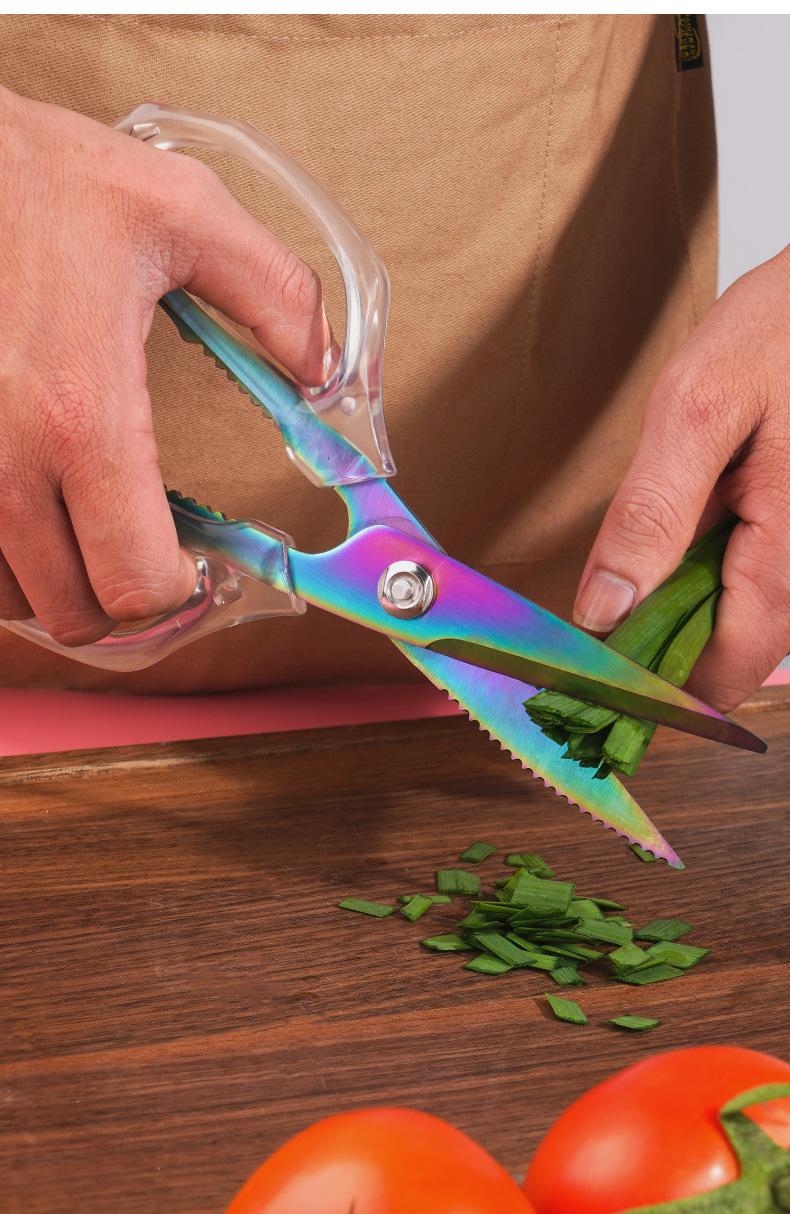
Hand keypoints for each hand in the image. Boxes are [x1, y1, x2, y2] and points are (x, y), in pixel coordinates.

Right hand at [0, 87, 331, 644]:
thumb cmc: (43, 181)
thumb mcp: (184, 212)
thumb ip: (276, 295)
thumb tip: (323, 372)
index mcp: (81, 416)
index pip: (135, 583)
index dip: (180, 591)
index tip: (201, 563)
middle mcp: (5, 461)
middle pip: (77, 615)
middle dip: (128, 599)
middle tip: (154, 553)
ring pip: (15, 601)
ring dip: (64, 580)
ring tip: (95, 527)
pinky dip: (14, 554)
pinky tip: (44, 504)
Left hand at [573, 248, 789, 710]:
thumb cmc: (780, 333)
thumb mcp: (696, 409)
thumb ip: (652, 514)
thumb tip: (605, 610)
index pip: (724, 672)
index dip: (654, 688)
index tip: (588, 681)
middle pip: (732, 657)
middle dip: (662, 650)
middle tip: (597, 622)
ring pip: (743, 626)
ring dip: (681, 615)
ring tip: (635, 579)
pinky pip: (753, 587)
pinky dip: (705, 581)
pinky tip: (682, 542)